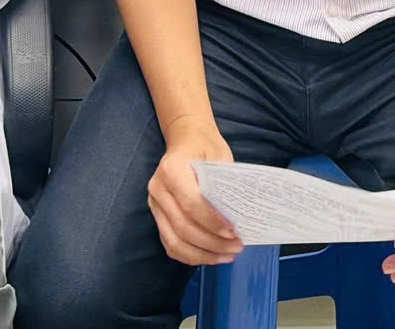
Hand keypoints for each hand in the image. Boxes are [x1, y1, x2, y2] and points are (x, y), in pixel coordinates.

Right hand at [148, 119, 240, 266]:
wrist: (186, 139)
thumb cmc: (205, 147)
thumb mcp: (219, 158)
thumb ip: (224, 187)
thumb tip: (240, 219)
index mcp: (171, 169)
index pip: (191, 204)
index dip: (212, 222)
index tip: (234, 231)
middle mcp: (157, 188)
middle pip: (183, 227)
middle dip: (212, 242)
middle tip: (237, 246)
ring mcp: (154, 204)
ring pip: (175, 242)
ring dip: (203, 254)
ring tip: (227, 255)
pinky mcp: (157, 216)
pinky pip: (170, 244)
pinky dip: (191, 256)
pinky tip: (211, 256)